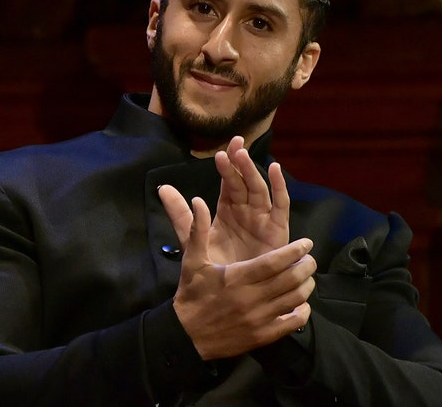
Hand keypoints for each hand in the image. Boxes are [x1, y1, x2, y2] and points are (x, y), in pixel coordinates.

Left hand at [158, 136, 289, 264]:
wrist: (233, 294)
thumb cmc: (216, 266)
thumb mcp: (192, 238)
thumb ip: (179, 214)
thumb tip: (162, 187)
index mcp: (228, 209)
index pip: (228, 181)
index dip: (227, 164)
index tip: (222, 149)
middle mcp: (246, 210)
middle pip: (243, 181)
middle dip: (240, 163)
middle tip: (235, 146)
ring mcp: (263, 218)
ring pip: (259, 189)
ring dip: (253, 172)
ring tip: (244, 156)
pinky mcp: (278, 229)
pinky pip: (280, 205)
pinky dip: (279, 187)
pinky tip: (275, 170)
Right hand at [169, 195, 315, 359]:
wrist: (186, 336)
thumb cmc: (191, 294)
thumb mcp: (192, 261)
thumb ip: (198, 230)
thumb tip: (198, 199)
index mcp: (237, 277)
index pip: (274, 261)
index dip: (294, 251)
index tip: (306, 243)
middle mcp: (251, 298)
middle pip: (290, 279)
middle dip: (306, 266)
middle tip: (309, 258)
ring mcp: (259, 319)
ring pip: (295, 299)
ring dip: (305, 285)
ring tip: (306, 277)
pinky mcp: (263, 336)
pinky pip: (292, 322)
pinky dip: (301, 311)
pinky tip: (301, 303)